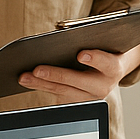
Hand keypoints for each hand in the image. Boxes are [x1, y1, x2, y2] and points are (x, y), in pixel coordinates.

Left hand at [19, 43, 139, 101]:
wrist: (111, 70)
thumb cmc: (103, 49)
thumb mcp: (101, 41)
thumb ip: (87, 37)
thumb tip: (60, 35)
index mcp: (114, 68)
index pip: (107, 63)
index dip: (95, 59)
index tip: (81, 54)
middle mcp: (104, 86)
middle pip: (78, 81)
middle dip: (56, 75)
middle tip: (37, 69)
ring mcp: (90, 98)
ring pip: (64, 92)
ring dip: (42, 84)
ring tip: (24, 77)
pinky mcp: (78, 103)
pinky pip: (58, 96)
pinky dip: (43, 87)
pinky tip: (29, 80)